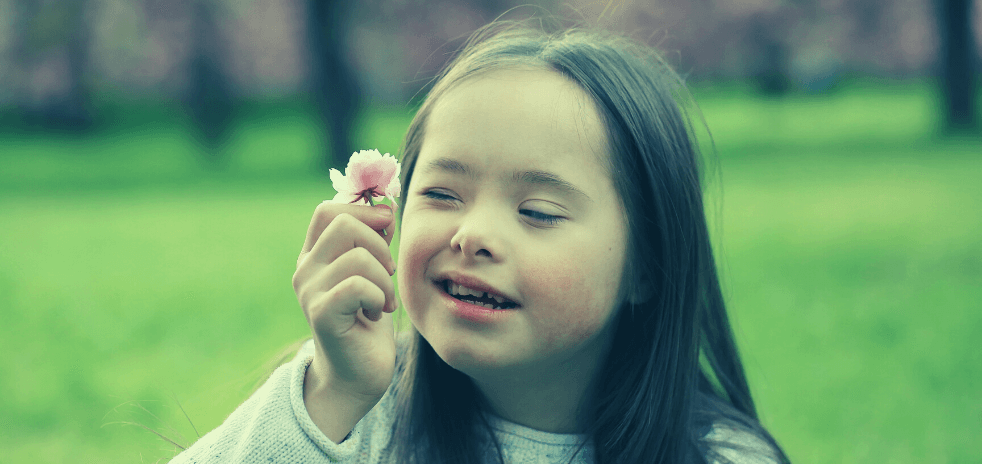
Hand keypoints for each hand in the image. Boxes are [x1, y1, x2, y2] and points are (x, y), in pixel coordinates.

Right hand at [293, 201, 396, 436]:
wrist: (359, 373)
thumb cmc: (369, 319)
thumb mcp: (375, 271)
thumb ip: (375, 239)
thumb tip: (385, 206)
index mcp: (315, 254)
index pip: (329, 210)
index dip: (364, 212)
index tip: (387, 232)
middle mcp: (305, 268)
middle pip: (344, 223)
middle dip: (379, 246)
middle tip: (386, 274)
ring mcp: (309, 290)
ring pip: (358, 256)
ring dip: (384, 279)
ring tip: (382, 301)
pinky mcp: (321, 313)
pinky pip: (358, 285)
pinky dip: (379, 297)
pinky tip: (376, 313)